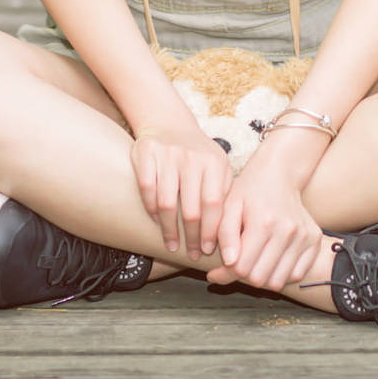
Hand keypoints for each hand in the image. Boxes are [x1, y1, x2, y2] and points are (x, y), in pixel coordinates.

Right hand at [129, 126, 232, 260]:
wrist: (169, 123)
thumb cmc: (199, 155)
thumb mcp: (219, 167)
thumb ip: (225, 192)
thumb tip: (231, 232)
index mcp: (214, 162)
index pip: (214, 204)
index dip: (211, 231)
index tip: (208, 249)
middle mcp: (192, 157)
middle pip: (191, 209)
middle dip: (192, 238)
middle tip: (192, 254)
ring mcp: (167, 155)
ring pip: (166, 204)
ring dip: (169, 230)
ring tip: (172, 245)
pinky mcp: (146, 153)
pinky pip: (147, 190)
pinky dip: (150, 210)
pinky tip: (156, 223)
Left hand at [207, 166, 323, 292]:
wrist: (279, 174)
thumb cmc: (249, 191)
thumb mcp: (229, 207)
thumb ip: (225, 235)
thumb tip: (229, 262)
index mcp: (263, 223)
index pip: (242, 268)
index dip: (225, 274)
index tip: (216, 271)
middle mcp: (287, 231)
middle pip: (260, 279)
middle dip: (243, 277)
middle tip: (237, 265)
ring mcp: (304, 236)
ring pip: (278, 282)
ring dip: (263, 278)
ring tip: (254, 262)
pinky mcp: (315, 240)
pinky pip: (297, 275)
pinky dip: (282, 275)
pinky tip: (272, 261)